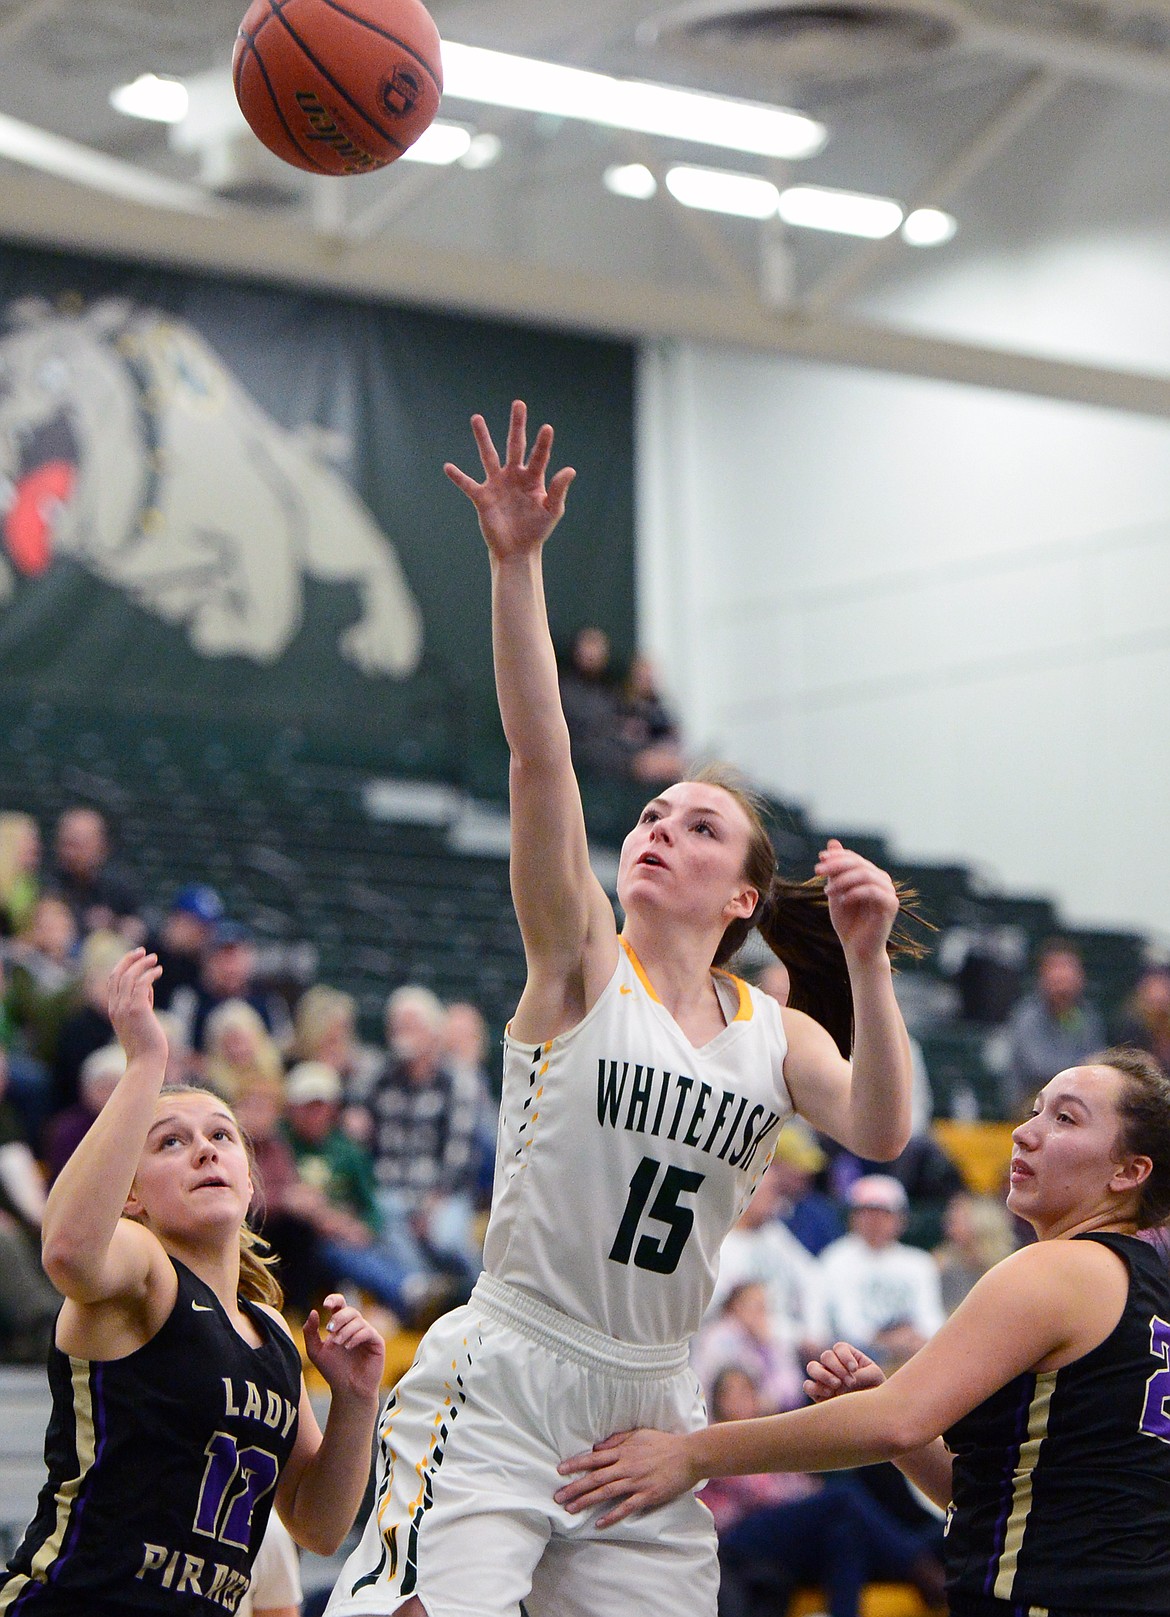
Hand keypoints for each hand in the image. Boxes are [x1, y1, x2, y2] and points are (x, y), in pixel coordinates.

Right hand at [107, 948, 167, 1068]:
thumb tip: (148, 987)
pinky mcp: (138, 1009)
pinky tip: (158, 971)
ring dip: (142, 964)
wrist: (146, 1061)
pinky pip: (142, 984)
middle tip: (143, 951)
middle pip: (118, 975)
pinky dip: (149, 974)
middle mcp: (115, 1007)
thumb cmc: (146, 1043)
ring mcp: (125, 1008)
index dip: (122, 965)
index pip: (113, 981)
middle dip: (129, 960)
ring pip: (130, 977)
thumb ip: (141, 1002)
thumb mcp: (140, 1019)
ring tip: (154, 959)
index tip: (135, 956)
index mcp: (113, 1010)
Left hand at [303, 1294, 384, 1403]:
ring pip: (358, 1320)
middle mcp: (355, 1326)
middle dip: (338, 1318)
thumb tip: (314, 1311)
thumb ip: (310, 1332)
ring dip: (345, 1330)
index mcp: (341, 1325)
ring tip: (338, 1343)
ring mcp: (367, 1333)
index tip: (325, 1305)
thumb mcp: (315, 1351)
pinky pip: (368, 1331)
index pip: (340, 1304)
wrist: (347, 1389)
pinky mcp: (377, 1342)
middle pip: (350, 1310)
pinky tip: (348, 1346)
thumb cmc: (333, 1370)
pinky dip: (356, 1336)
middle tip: (329, 1330)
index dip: (334, 1299)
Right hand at [444, 400, 575, 561]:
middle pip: (515, 445)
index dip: (543, 443)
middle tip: (519, 404)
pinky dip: (458, 477)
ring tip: (477, 418)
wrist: (517, 551)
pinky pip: (468, 484)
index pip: (539, 456)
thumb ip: (558, 490)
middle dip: (517, 425)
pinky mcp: (482, 498)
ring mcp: (497, 484)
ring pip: (489, 456)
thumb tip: (569, 469)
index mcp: (533, 478)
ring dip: (483, 438)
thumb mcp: (552, 511)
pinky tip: (448, 467)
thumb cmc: (536, 530)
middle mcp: (514, 476)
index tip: (547, 428)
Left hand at [554, 1428, 694, 1527]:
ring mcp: (636, 1482)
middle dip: (575, 1487)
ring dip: (587, 1501)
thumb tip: (597, 1447)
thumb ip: (617, 1440)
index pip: (594, 1458)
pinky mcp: (647, 1495)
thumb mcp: (639, 1434)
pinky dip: (612, 1516)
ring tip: (571, 1509)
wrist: (689, 1455)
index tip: (560, 1470)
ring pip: (606, 1493)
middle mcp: (626, 1466)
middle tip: (557, 1496)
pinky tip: (599, 1524)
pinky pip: (626, 1507)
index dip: (576, 1464)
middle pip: (596, 1477)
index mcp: (623, 1451)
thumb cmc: (663, 1443)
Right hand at [804, 1341, 884, 1402]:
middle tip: (851, 1382)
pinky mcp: (818, 1394)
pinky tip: (829, 1394)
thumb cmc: (875, 1388)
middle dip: (838, 1368)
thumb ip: (862, 1374)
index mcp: (848, 1356)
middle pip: (826, 1356)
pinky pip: (808, 1386)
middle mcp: (833, 1365)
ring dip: (823, 1374)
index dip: (845, 1356)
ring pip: (812, 1367)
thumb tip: (844, 1381)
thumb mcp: (875, 1377)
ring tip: (837, 1385)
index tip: (854, 1369)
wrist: (872, 1412)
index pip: (840, 1348)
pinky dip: (815, 1387)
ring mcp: (824, 1378)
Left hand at [815, 839, 898, 962]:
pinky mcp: (891, 905)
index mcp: (871, 875)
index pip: (854, 858)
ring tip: (827, 892)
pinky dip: (854, 893)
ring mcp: (889, 892)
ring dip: (843, 880)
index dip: (837, 856)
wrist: (857, 949)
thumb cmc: (847, 922)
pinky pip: (872, 891)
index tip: (820, 860)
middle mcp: (882, 880)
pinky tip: (842, 900)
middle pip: (859, 864)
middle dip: (836, 865)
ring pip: (865, 875)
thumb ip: (835, 870)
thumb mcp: (836, 891)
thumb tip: (833, 843)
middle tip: (818, 871)